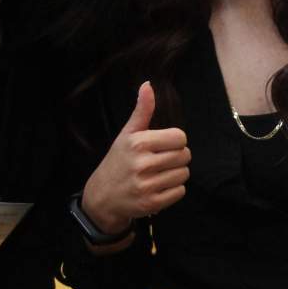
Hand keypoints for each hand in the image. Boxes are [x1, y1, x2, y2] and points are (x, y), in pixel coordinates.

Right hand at [80, 81, 190, 235]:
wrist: (103, 197)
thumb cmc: (118, 161)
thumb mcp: (127, 134)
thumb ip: (142, 111)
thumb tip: (148, 85)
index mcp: (139, 143)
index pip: (180, 137)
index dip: (176, 141)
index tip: (164, 145)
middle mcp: (143, 164)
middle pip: (185, 155)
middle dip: (177, 157)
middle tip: (162, 160)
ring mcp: (147, 185)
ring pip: (184, 174)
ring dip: (176, 173)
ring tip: (160, 174)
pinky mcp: (152, 203)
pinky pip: (180, 191)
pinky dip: (174, 189)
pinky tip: (159, 186)